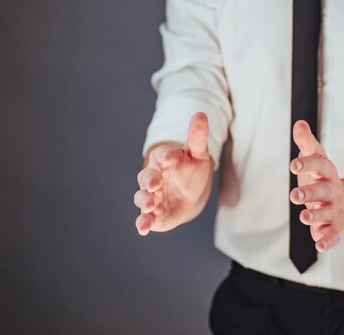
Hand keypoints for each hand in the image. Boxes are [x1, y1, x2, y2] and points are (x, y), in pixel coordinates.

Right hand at [134, 112, 213, 234]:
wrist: (189, 193)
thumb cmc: (191, 169)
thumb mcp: (197, 152)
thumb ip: (197, 135)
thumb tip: (201, 114)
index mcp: (164, 159)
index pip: (161, 154)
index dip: (164, 155)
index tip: (168, 156)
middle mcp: (154, 177)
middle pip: (146, 177)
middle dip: (149, 180)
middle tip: (154, 184)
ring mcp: (152, 196)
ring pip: (142, 197)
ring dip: (144, 201)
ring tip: (149, 205)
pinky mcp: (154, 214)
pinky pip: (145, 218)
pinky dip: (142, 223)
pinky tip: (143, 228)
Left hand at [289, 120, 343, 252]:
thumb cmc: (322, 178)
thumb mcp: (316, 159)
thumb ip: (306, 142)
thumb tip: (299, 124)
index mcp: (326, 173)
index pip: (320, 165)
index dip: (308, 164)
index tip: (293, 165)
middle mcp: (331, 191)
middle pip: (322, 191)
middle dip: (309, 193)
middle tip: (294, 195)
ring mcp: (333, 210)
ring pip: (326, 214)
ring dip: (316, 216)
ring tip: (304, 217)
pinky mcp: (332, 228)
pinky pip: (332, 236)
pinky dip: (327, 241)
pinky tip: (319, 246)